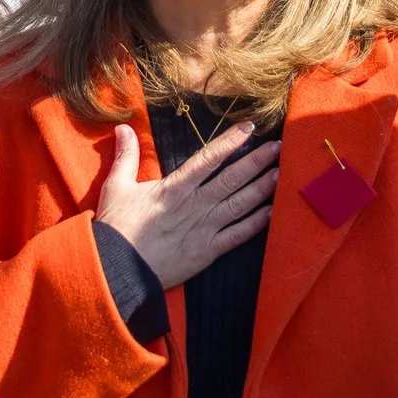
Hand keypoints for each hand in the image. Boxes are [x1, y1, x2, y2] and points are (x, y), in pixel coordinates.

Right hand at [92, 120, 280, 287]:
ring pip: (239, 204)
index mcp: (174, 188)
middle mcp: (194, 205)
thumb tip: (123, 127)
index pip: (208, 159)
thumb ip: (126, 156)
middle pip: (232, 179)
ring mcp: (203, 229)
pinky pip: (237, 236)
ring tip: (280, 173)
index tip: (249, 128)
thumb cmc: (116, 228)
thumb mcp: (117, 187)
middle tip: (278, 147)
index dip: (230, 142)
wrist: (117, 270)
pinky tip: (271, 212)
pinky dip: (255, 224)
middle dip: (257, 161)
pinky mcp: (207, 252)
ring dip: (261, 188)